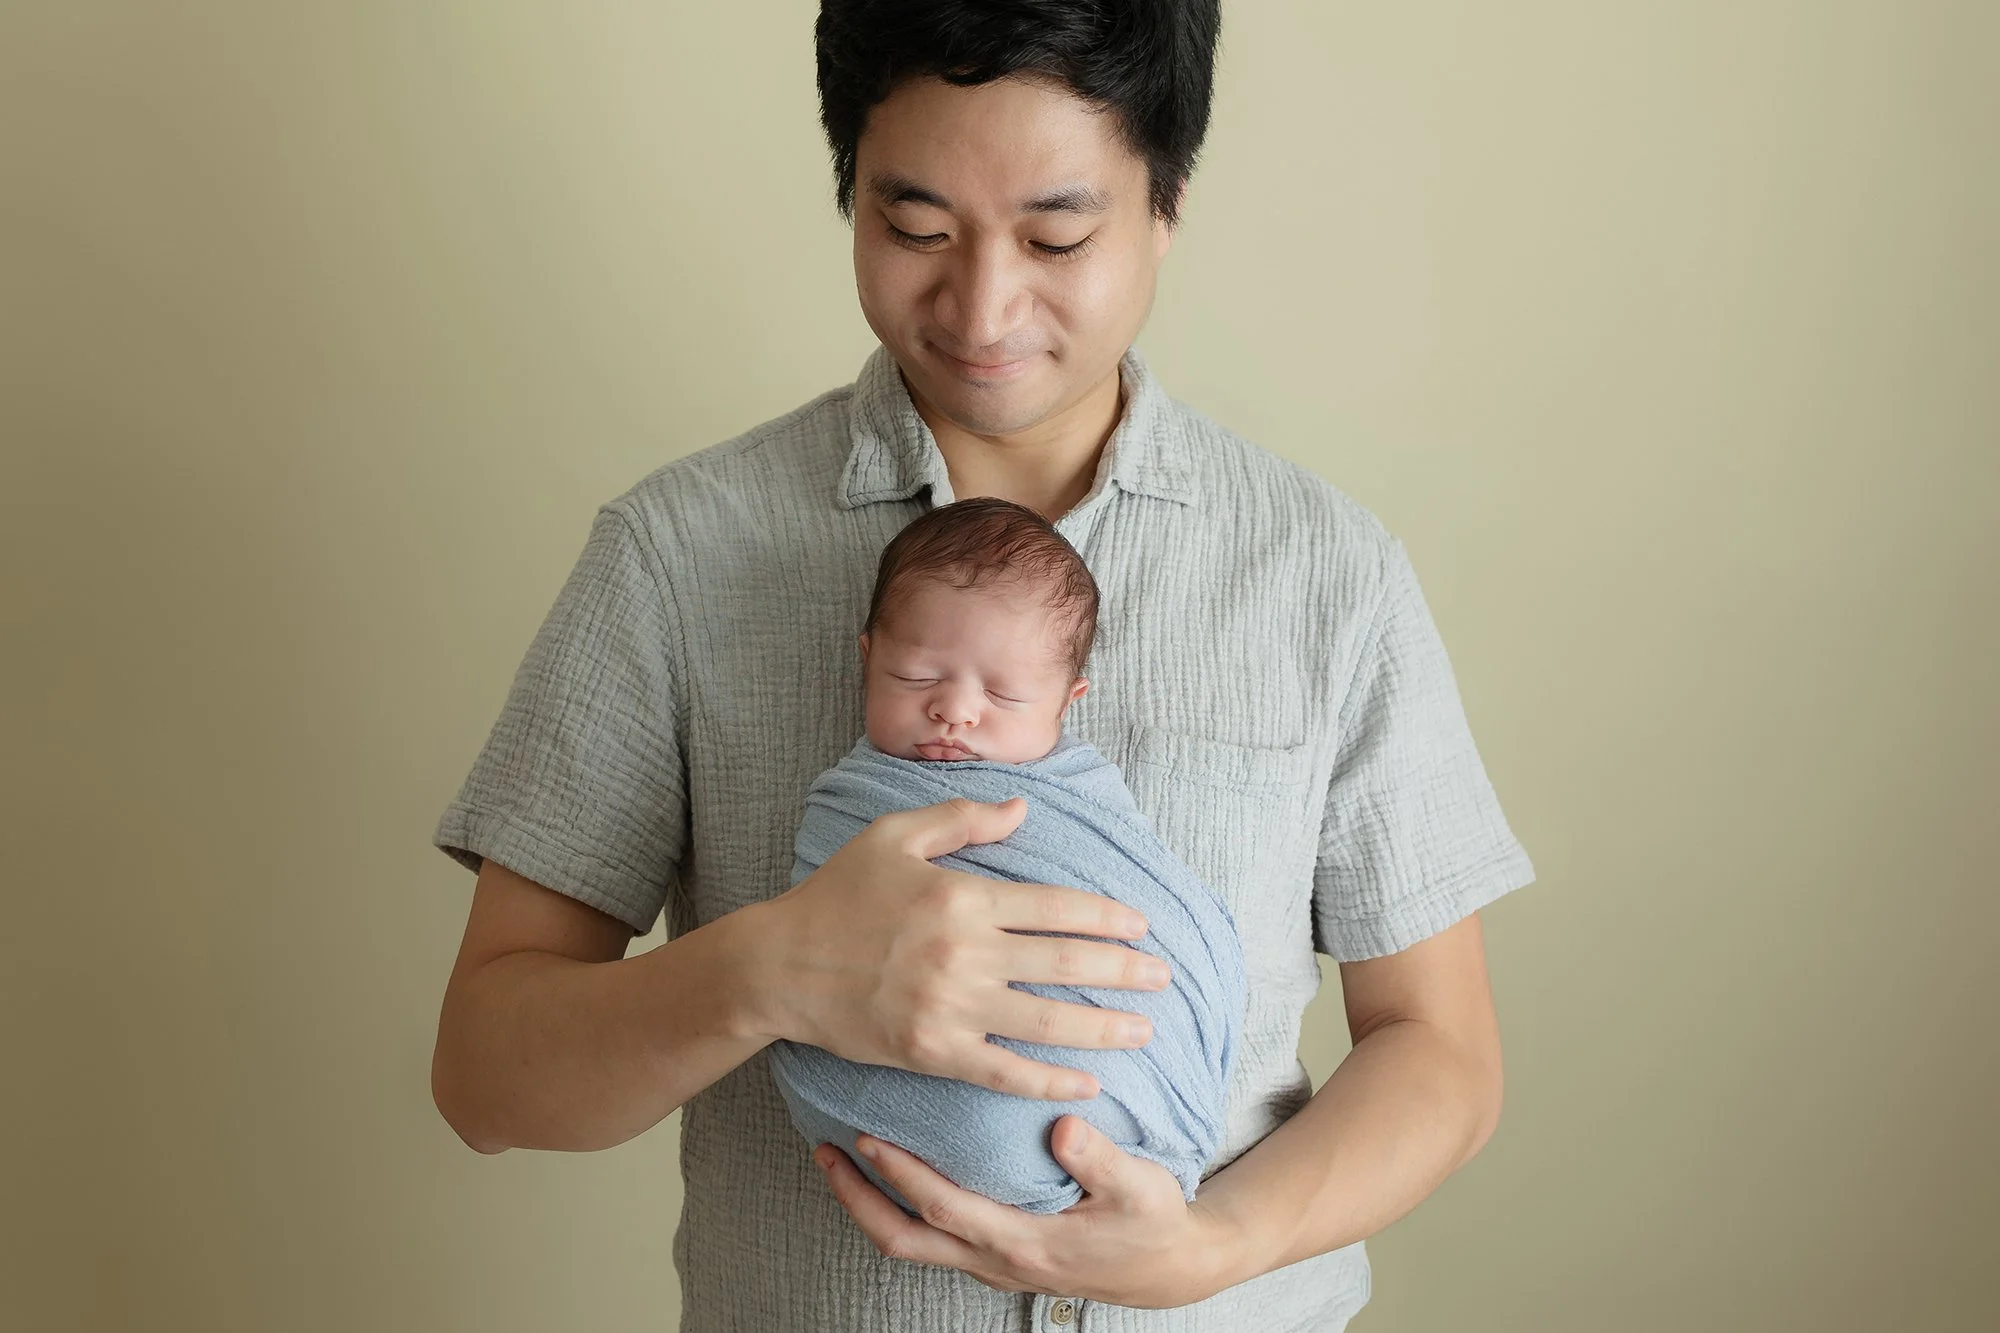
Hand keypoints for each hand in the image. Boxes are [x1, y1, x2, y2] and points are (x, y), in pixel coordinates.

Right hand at [751, 796, 1171, 1099]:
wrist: (778, 965)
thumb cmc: (835, 897)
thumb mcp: (893, 836)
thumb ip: (961, 820)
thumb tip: (1023, 809)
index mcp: (962, 896)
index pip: (1055, 907)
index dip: (1106, 918)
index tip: (1140, 927)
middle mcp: (965, 951)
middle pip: (1065, 963)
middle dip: (1124, 971)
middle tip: (1163, 978)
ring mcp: (950, 1005)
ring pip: (1047, 1019)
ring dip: (1104, 1026)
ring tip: (1143, 1029)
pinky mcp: (932, 1050)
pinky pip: (1005, 1071)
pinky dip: (1049, 1080)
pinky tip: (1085, 1083)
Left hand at [814, 1113, 1234, 1308]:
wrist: (1168, 1267)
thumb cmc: (1151, 1223)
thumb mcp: (1141, 1188)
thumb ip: (1101, 1160)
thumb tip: (1064, 1128)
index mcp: (1023, 1241)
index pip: (943, 1207)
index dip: (902, 1174)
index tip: (868, 1137)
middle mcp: (996, 1259)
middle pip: (904, 1239)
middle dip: (857, 1198)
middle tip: (825, 1153)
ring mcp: (992, 1263)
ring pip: (912, 1243)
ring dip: (871, 1205)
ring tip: (841, 1159)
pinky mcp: (995, 1255)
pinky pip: (931, 1237)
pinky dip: (901, 1209)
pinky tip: (892, 1174)